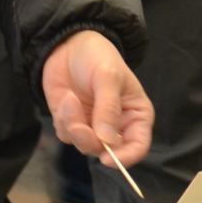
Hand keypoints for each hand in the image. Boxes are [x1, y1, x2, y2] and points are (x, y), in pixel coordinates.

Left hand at [42, 31, 154, 167]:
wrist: (68, 43)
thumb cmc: (98, 56)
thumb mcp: (108, 76)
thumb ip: (108, 108)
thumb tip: (107, 141)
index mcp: (136, 115)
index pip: (138, 146)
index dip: (126, 158)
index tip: (107, 159)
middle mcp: (117, 125)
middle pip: (107, 151)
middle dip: (89, 140)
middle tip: (77, 125)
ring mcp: (93, 126)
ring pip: (83, 145)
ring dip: (73, 126)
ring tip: (69, 99)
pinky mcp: (72, 123)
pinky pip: (66, 135)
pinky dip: (63, 119)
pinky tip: (65, 97)